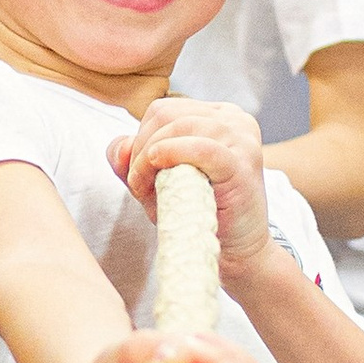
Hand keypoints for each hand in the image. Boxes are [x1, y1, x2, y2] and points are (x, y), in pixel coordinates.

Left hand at [110, 98, 273, 281]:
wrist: (237, 252)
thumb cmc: (199, 214)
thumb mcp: (158, 182)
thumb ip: (134, 160)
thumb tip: (120, 146)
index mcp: (218, 115)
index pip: (164, 110)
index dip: (140, 138)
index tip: (137, 174)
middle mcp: (235, 120)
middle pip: (168, 114)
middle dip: (141, 147)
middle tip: (138, 184)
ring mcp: (243, 139)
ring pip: (180, 127)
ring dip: (150, 156)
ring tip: (146, 189)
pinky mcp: (243, 164)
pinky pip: (201, 147)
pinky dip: (171, 154)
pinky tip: (157, 170)